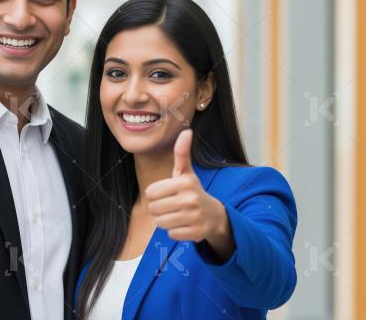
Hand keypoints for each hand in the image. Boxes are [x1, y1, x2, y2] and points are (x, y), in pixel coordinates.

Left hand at [145, 129, 228, 244]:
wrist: (214, 215)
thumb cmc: (193, 191)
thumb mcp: (186, 173)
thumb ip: (182, 153)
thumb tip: (187, 130)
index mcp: (184, 182)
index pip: (150, 192)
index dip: (155, 194)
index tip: (167, 194)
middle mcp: (190, 199)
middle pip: (153, 208)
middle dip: (159, 209)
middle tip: (171, 206)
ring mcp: (194, 217)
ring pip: (160, 223)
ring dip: (165, 221)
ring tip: (176, 215)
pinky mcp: (195, 233)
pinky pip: (171, 234)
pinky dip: (175, 231)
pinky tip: (184, 225)